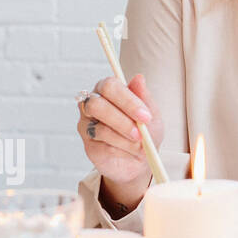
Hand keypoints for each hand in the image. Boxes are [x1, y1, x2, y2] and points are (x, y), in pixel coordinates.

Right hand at [79, 73, 163, 187]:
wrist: (139, 159)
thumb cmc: (145, 132)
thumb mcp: (152, 114)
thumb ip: (144, 97)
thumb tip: (138, 78)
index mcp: (109, 90)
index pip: (110, 86)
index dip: (128, 101)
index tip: (146, 116)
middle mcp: (93, 103)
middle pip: (97, 104)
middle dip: (122, 121)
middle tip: (140, 133)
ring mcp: (86, 123)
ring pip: (100, 127)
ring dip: (124, 137)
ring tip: (139, 144)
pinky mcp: (87, 142)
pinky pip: (100, 143)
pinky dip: (120, 147)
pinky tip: (129, 150)